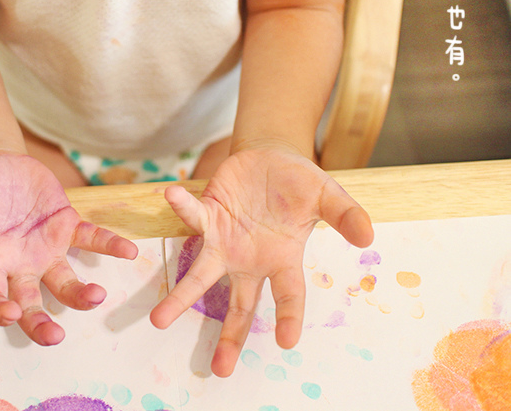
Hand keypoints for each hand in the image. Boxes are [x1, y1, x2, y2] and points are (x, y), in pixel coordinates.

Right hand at [0, 153, 138, 345]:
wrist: (0, 162)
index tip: (8, 315)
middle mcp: (20, 264)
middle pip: (30, 304)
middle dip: (40, 323)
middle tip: (56, 336)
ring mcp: (47, 248)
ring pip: (65, 281)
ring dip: (81, 294)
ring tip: (97, 296)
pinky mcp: (67, 226)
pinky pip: (91, 239)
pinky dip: (109, 245)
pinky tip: (128, 252)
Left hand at [149, 141, 372, 376]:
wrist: (271, 157)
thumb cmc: (300, 184)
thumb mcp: (328, 196)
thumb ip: (345, 215)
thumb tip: (367, 236)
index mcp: (282, 260)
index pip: (288, 295)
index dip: (288, 317)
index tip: (286, 341)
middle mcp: (250, 260)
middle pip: (238, 305)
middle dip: (229, 336)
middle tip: (219, 370)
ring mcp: (224, 241)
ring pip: (200, 276)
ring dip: (180, 297)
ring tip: (159, 320)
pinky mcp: (208, 215)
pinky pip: (192, 216)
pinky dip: (182, 207)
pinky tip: (172, 195)